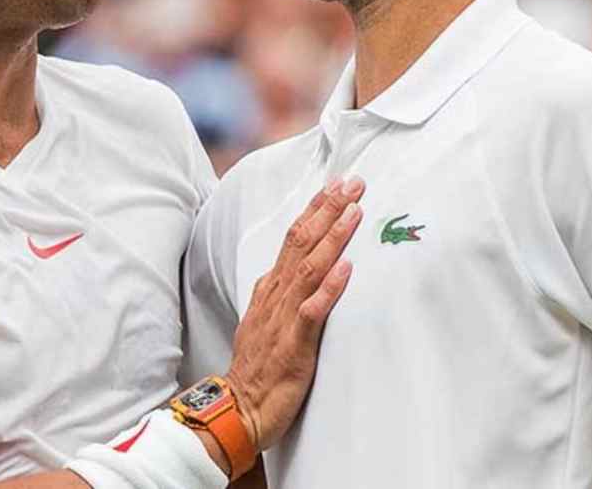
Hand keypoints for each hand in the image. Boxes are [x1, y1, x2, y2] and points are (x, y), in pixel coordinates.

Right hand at [226, 177, 363, 450]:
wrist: (237, 409)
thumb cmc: (257, 368)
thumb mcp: (265, 320)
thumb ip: (280, 294)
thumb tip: (291, 269)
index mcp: (271, 288)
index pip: (293, 238)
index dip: (315, 209)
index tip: (336, 185)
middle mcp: (276, 296)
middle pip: (302, 242)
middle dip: (329, 210)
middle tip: (353, 182)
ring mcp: (283, 318)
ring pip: (309, 268)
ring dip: (332, 237)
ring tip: (354, 212)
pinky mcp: (293, 345)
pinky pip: (312, 312)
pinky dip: (329, 289)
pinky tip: (346, 269)